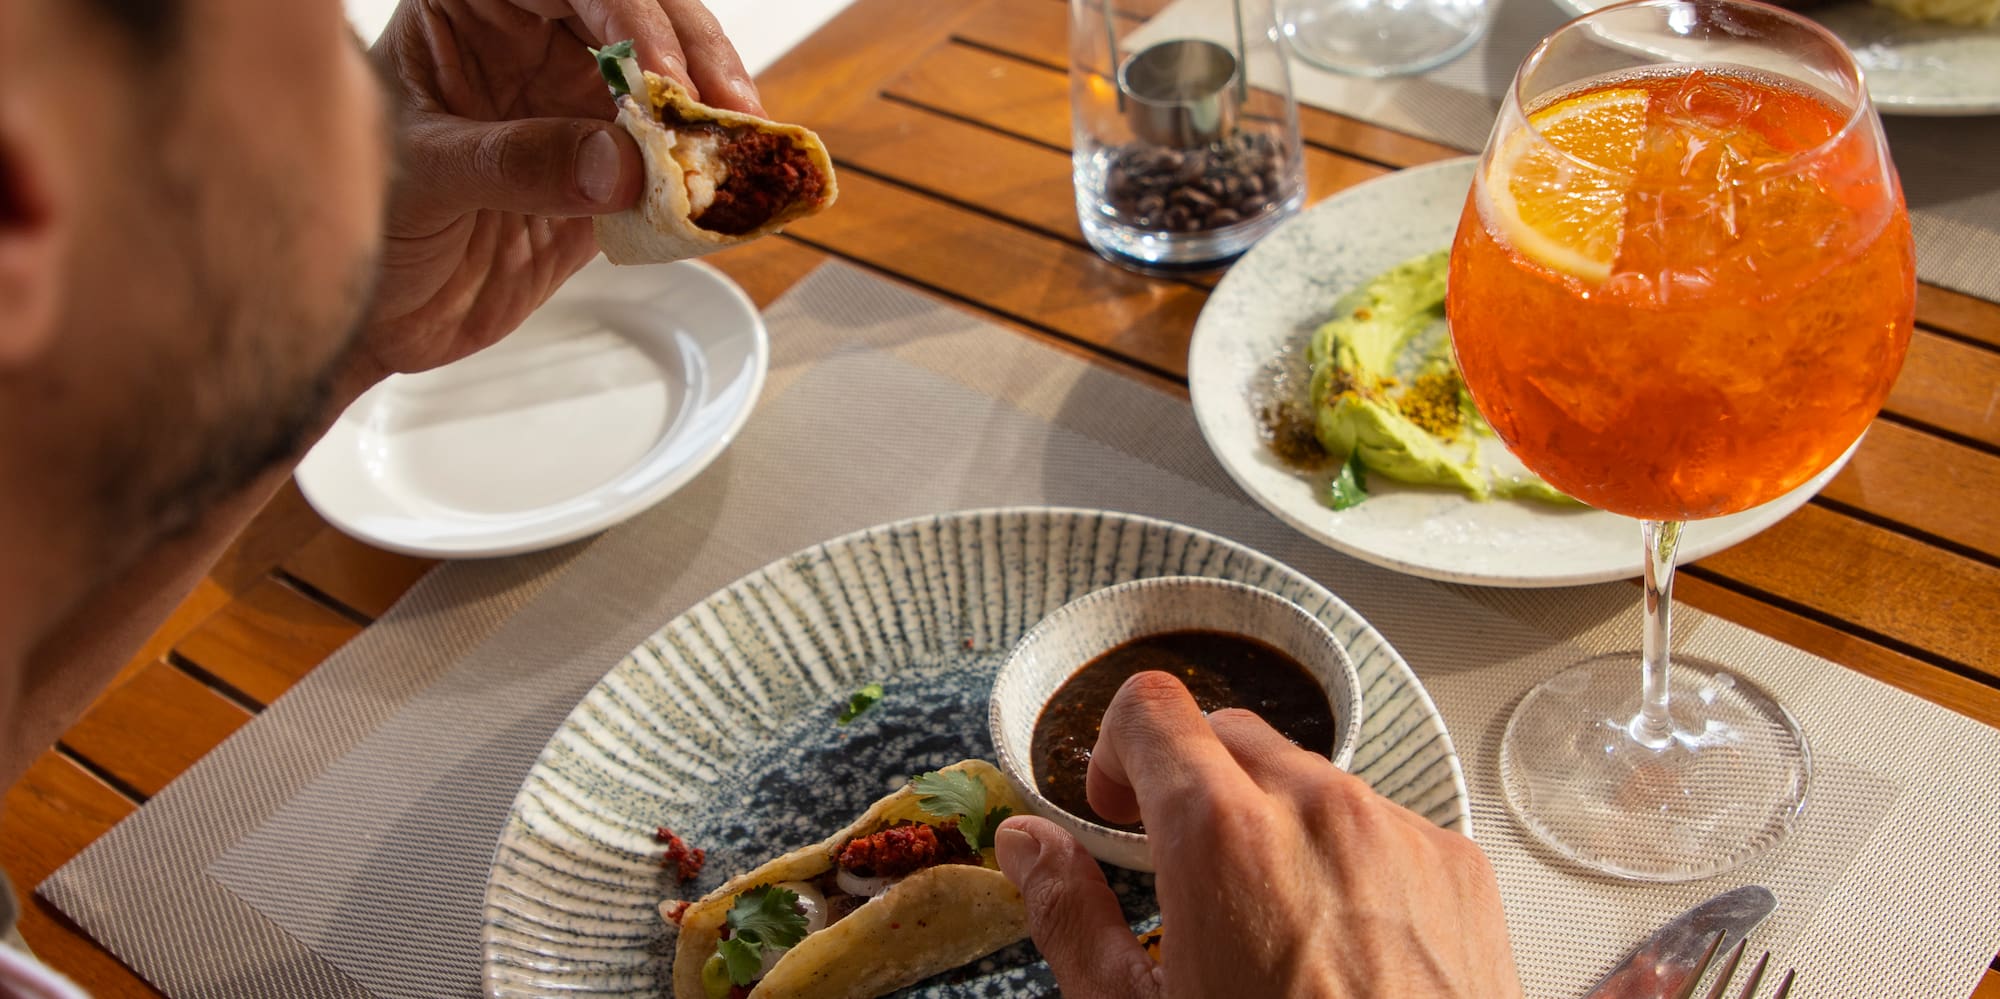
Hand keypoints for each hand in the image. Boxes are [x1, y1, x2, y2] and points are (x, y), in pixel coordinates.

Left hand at [349, 0, 762, 387]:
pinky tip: (726, 188)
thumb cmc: (361, 217)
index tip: (655, 71)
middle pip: (637, 15)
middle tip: (724, 108)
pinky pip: (670, 161)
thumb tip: (618, 164)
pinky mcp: (609, 172)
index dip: (623, 11)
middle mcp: (536, 43)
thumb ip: (514, 163)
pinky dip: (704, 174)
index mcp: (474, 9)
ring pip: (667, 83)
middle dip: (689, 54)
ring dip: (709, 113)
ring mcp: (577, 105)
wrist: (374, 313)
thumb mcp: (421, 178)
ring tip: (741, 149)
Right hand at [994, 672, 1523, 998]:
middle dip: (1191, 784)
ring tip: (1266, 923)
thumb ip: (1072, 916)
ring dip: (1272, 820)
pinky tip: (1339, 944)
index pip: (1151, 708)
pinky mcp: (1456, 867)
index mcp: (1222, 837)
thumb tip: (1029, 846)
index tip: (1117, 804)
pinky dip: (1346, 858)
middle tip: (1178, 867)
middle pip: (1230, 734)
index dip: (1115, 748)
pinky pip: (1381, 822)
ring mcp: (1398, 833)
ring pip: (1310, 778)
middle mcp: (1318, 811)